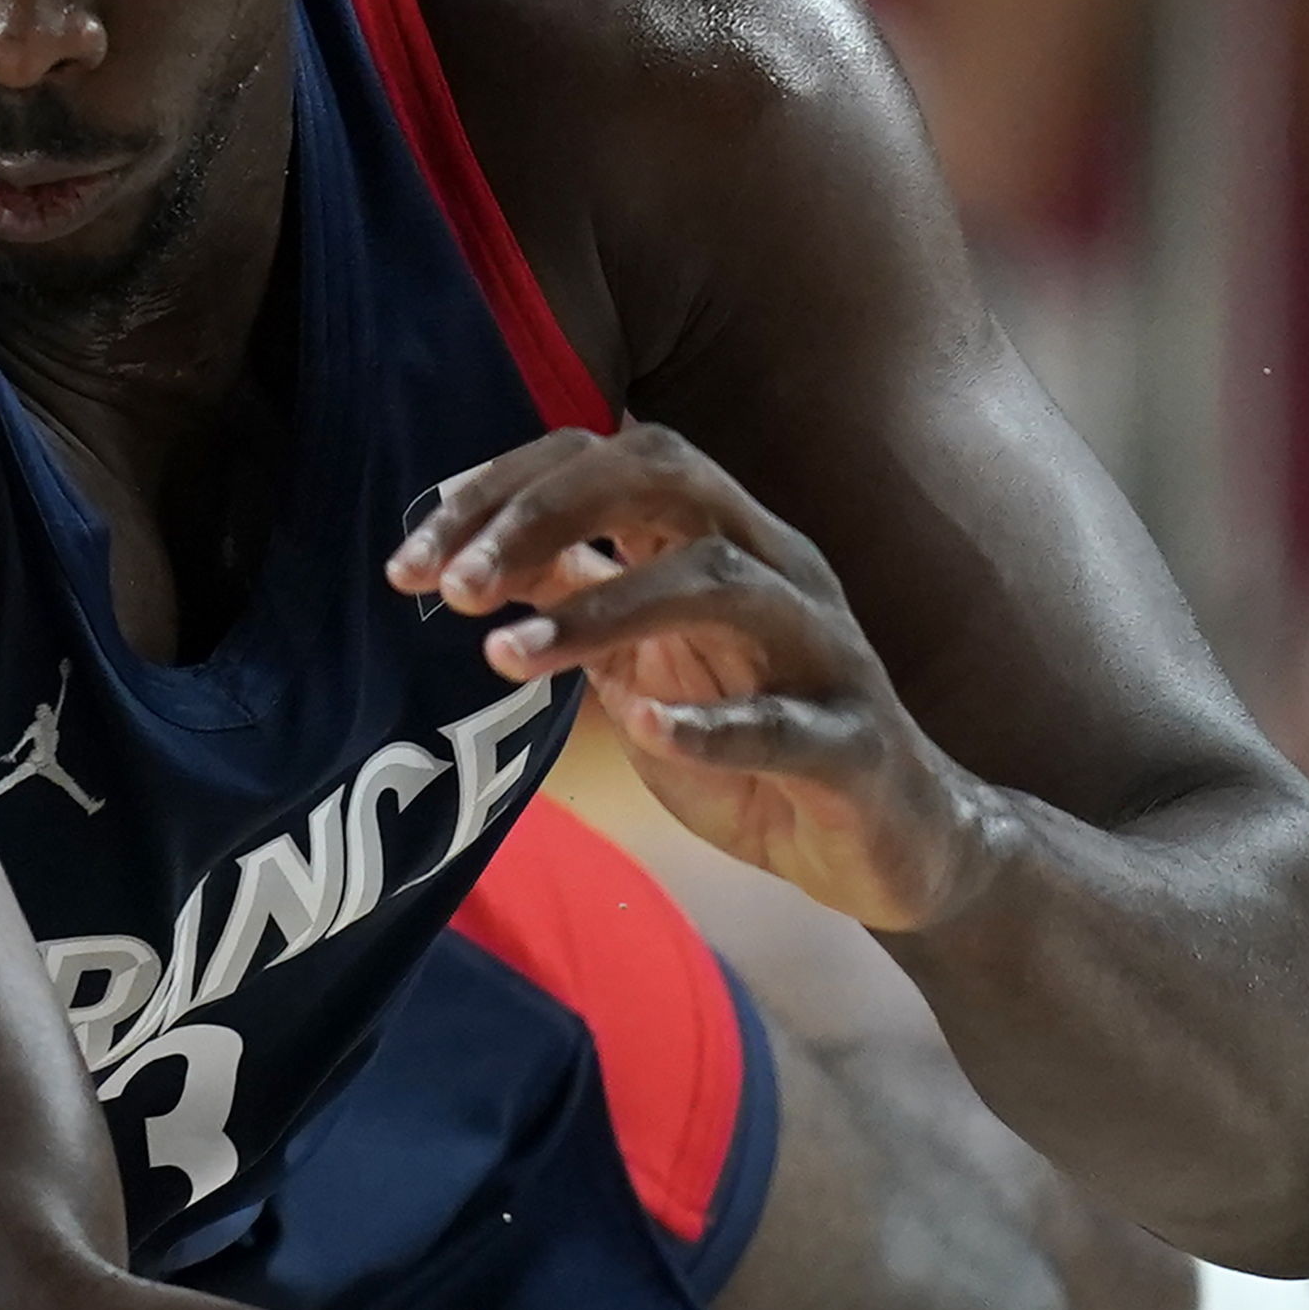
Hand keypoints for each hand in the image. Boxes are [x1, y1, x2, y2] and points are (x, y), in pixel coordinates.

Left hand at [387, 423, 990, 929]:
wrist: (892, 850)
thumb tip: (480, 556)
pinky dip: (711, 722)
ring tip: (506, 653)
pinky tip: (642, 725)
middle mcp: (779, 570)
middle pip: (668, 480)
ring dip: (602, 609)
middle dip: (547, 515)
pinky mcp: (855, 745)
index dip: (508, 488)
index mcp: (723, 541)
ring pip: (722, 583)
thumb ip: (580, 604)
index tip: (416, 553)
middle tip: (452, 587)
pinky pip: (785, 722)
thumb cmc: (757, 752)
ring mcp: (826, 651)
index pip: (610, 459)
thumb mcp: (648, 667)